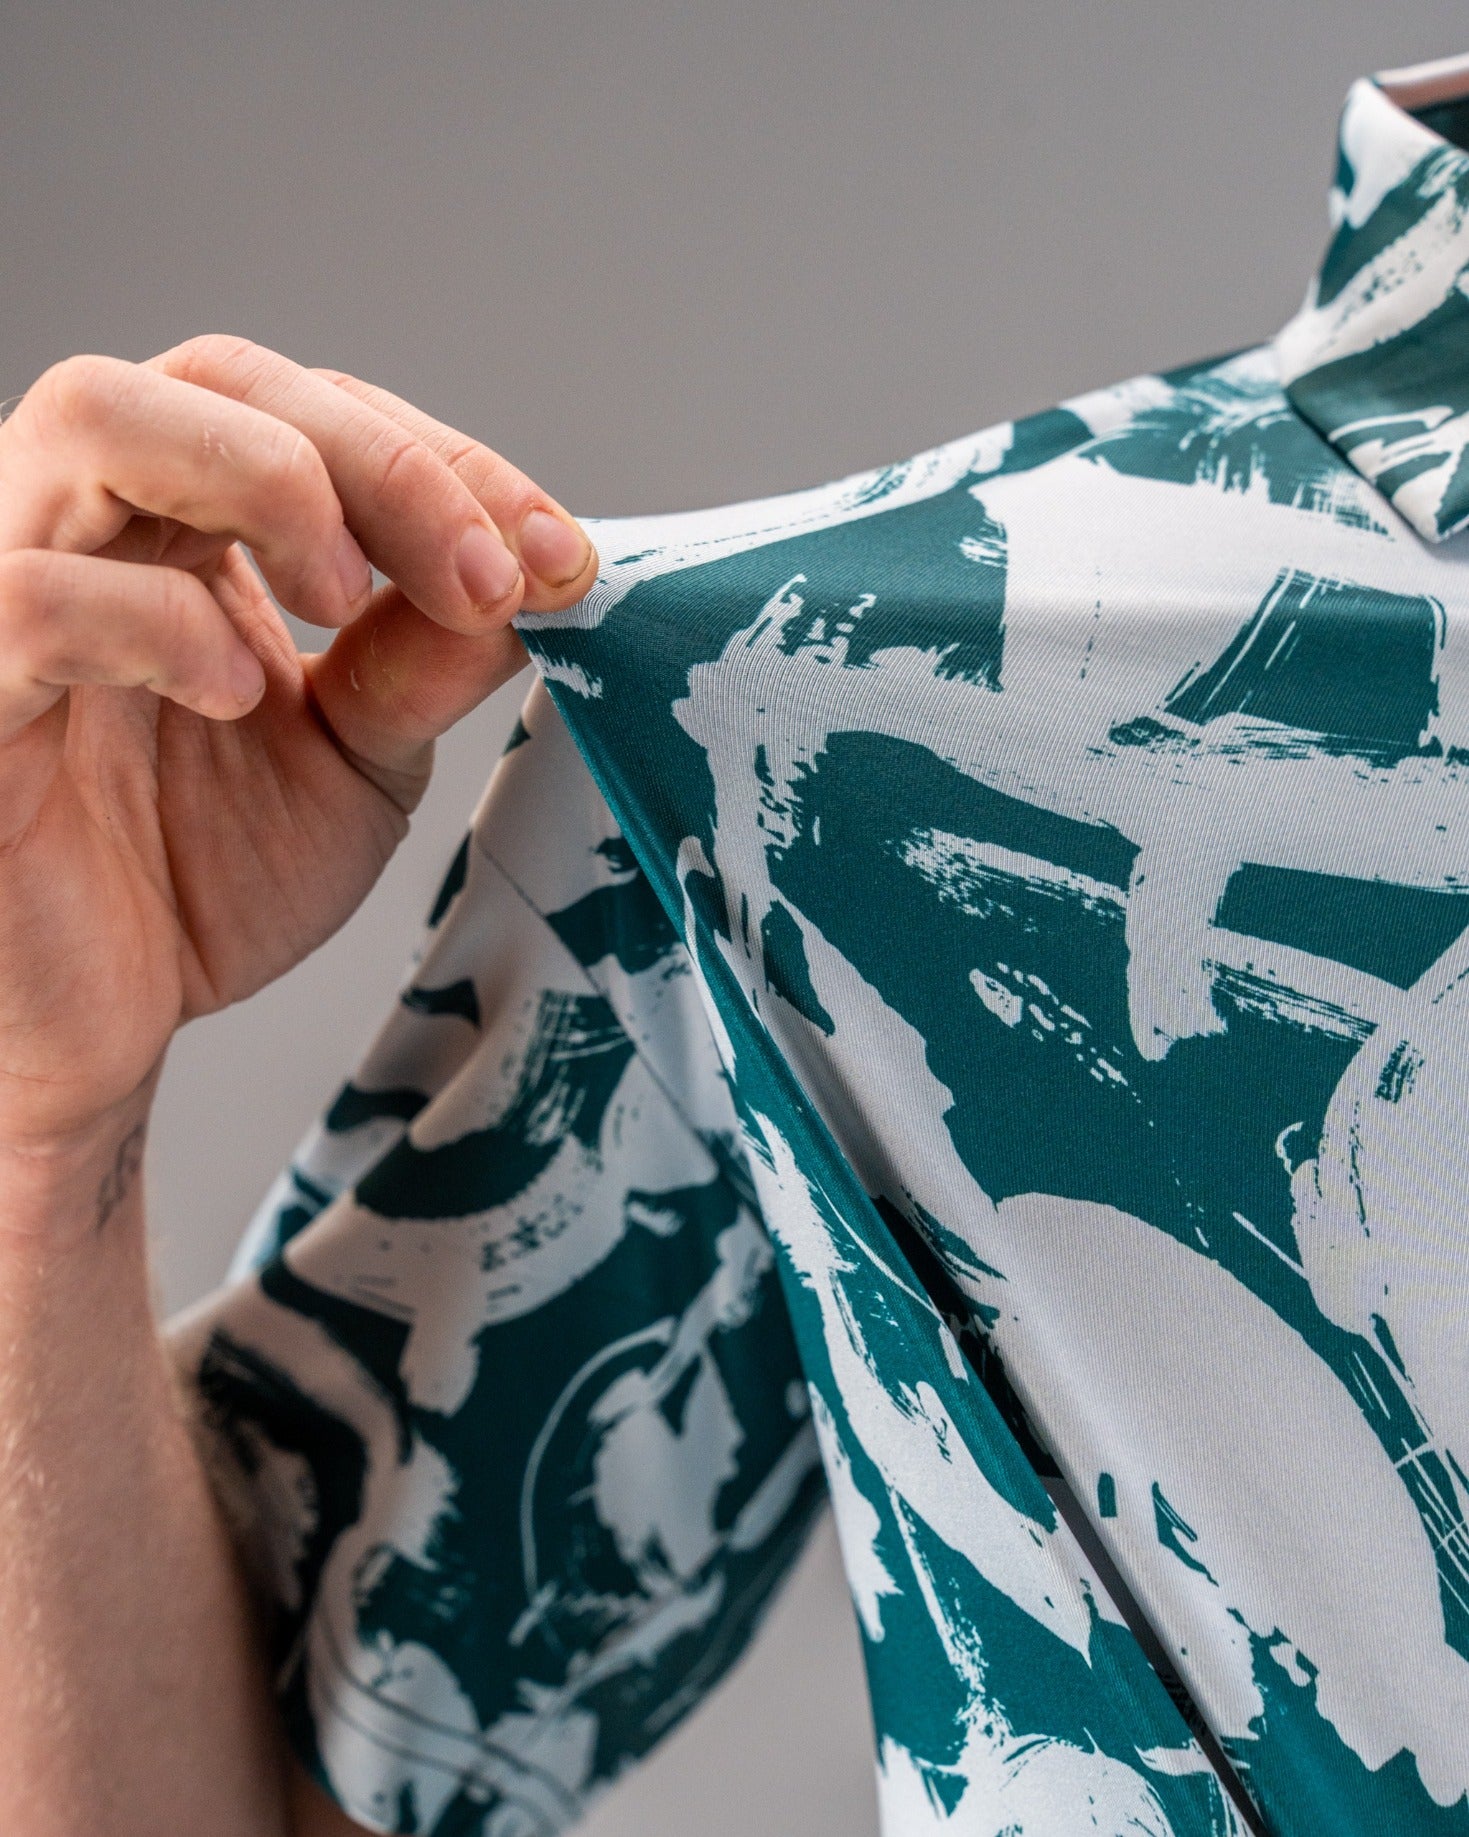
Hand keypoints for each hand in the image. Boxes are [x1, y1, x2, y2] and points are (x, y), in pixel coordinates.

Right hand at [0, 334, 596, 1176]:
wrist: (103, 1024)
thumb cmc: (201, 881)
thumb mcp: (355, 761)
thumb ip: (421, 659)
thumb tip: (536, 572)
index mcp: (183, 524)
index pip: (312, 412)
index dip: (445, 462)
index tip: (558, 557)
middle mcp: (86, 521)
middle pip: (218, 375)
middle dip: (382, 461)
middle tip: (485, 577)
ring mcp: (2, 583)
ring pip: (98, 414)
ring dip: (269, 482)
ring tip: (346, 602)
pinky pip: (30, 596)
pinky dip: (155, 622)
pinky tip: (236, 690)